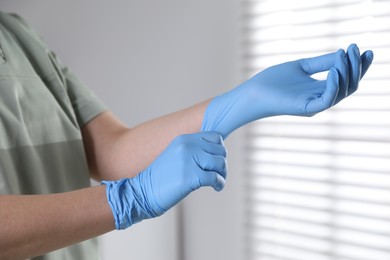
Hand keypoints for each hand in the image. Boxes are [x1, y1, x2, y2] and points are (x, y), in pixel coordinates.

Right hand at [103, 132, 226, 228]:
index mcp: (184, 139)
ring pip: (220, 163)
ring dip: (222, 174)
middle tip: (218, 174)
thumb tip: (216, 153)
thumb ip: (193, 150)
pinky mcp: (190, 176)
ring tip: (217, 182)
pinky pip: (215, 178)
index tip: (215, 161)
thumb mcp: (176, 156)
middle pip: (221, 150)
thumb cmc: (161, 178)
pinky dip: (219, 184)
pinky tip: (216, 188)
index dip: (219, 150)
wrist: (142, 192)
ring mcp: (188, 160)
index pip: (215, 137)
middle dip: (222, 164)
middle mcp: (187, 146)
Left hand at [202, 44, 373, 138]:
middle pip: (350, 86)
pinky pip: (327, 100)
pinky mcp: (306, 109)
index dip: (359, 66)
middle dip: (357, 67)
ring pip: (342, 92)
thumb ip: (321, 63)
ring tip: (344, 55)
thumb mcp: (302, 67)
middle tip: (357, 49)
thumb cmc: (273, 81)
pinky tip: (335, 69)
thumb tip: (342, 54)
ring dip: (347, 72)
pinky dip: (334, 85)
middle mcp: (321, 99)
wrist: (253, 93)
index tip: (365, 50)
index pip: (347, 79)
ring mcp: (314, 106)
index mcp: (320, 90)